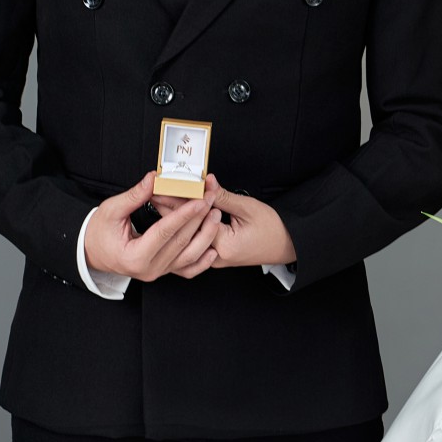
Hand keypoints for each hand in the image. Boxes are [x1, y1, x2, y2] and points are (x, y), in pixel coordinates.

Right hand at [82, 172, 221, 281]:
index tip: (199, 200)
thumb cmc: (99, 232)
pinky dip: (203, 261)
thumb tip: (154, 178)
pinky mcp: (164, 272)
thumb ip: (135, 195)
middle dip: (199, 218)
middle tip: (211, 199)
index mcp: (134, 256)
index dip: (183, 214)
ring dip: (206, 236)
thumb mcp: (111, 210)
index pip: (164, 232)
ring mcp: (158, 272)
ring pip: (189, 257)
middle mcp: (149, 268)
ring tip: (216, 215)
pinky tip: (214, 248)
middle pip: (181, 242)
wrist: (92, 251)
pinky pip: (188, 270)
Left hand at [155, 176, 296, 268]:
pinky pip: (196, 243)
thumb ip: (223, 196)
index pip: (193, 220)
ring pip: (189, 238)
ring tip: (161, 202)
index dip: (176, 202)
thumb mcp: (248, 208)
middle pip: (186, 230)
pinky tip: (178, 217)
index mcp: (224, 245)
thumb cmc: (273, 229)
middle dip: (170, 210)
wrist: (287, 245)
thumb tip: (206, 182)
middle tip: (155, 192)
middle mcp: (216, 256)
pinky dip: (187, 228)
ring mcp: (215, 259)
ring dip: (177, 219)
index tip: (163, 189)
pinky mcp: (216, 256)